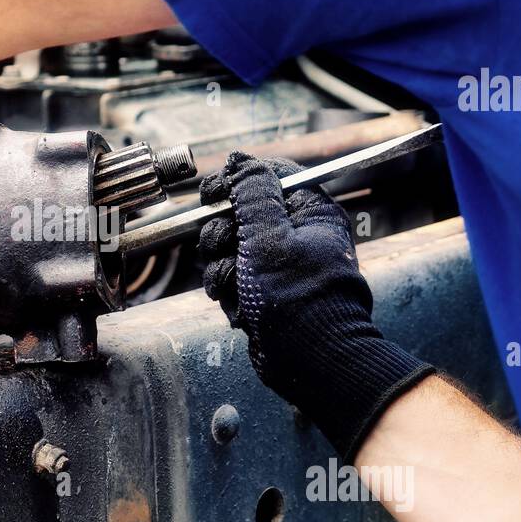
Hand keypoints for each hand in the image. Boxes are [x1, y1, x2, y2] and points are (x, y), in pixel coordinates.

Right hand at [198, 152, 433, 459]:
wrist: (310, 360)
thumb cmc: (299, 299)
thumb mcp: (269, 237)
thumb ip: (252, 193)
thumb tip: (239, 161)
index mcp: (310, 211)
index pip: (266, 176)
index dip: (234, 183)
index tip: (210, 194)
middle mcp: (297, 234)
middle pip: (240, 213)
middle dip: (222, 234)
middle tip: (223, 248)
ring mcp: (280, 264)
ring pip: (230, 248)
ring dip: (222, 269)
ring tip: (233, 286)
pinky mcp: (265, 290)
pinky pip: (232, 278)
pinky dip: (229, 292)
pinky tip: (240, 307)